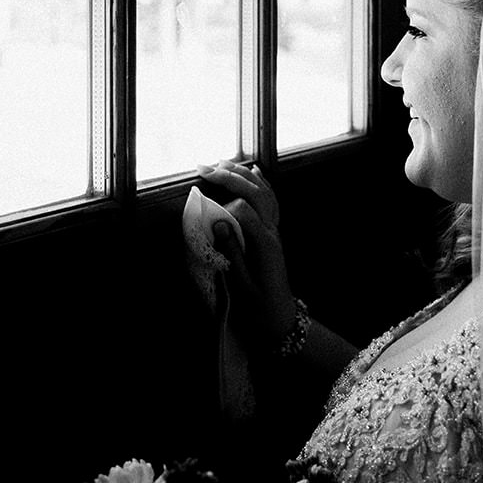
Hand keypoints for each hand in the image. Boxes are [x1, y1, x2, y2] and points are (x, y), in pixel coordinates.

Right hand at [197, 159, 296, 345]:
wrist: (279, 319)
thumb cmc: (258, 308)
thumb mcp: (241, 285)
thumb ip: (231, 251)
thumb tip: (220, 222)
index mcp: (265, 245)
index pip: (246, 210)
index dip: (225, 207)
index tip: (208, 214)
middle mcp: (272, 232)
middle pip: (256, 192)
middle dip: (229, 176)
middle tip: (203, 168)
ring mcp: (275, 230)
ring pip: (264, 191)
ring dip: (242, 174)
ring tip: (220, 163)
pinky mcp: (273, 233)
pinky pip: (270, 200)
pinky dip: (260, 183)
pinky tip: (251, 172)